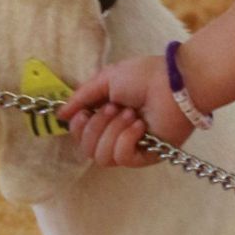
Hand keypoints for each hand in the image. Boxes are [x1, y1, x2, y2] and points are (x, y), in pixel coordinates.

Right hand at [61, 53, 194, 167]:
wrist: (174, 84)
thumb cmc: (145, 76)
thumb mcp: (106, 79)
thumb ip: (81, 97)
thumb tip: (60, 114)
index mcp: (107, 116)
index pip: (81, 136)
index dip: (78, 128)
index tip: (85, 113)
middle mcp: (116, 134)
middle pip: (87, 150)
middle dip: (97, 127)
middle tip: (115, 107)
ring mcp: (132, 147)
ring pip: (102, 158)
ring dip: (112, 131)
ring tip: (130, 114)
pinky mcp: (147, 157)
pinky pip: (122, 158)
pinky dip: (126, 138)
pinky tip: (140, 125)